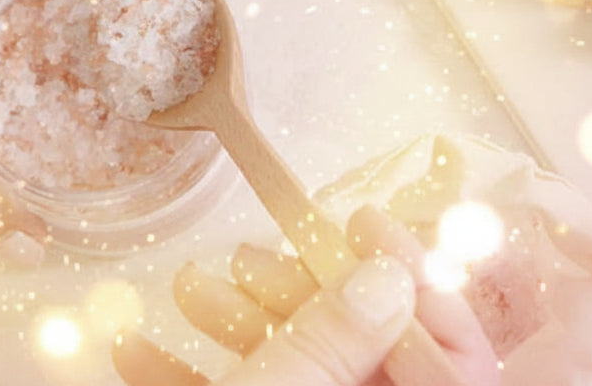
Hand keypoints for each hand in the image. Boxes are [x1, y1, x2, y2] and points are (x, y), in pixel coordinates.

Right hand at [112, 205, 498, 384]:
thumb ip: (339, 338)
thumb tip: (387, 273)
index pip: (450, 352)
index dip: (414, 277)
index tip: (360, 222)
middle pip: (366, 360)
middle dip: (299, 298)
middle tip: (246, 256)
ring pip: (300, 383)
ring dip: (236, 334)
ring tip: (185, 291)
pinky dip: (200, 383)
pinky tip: (142, 356)